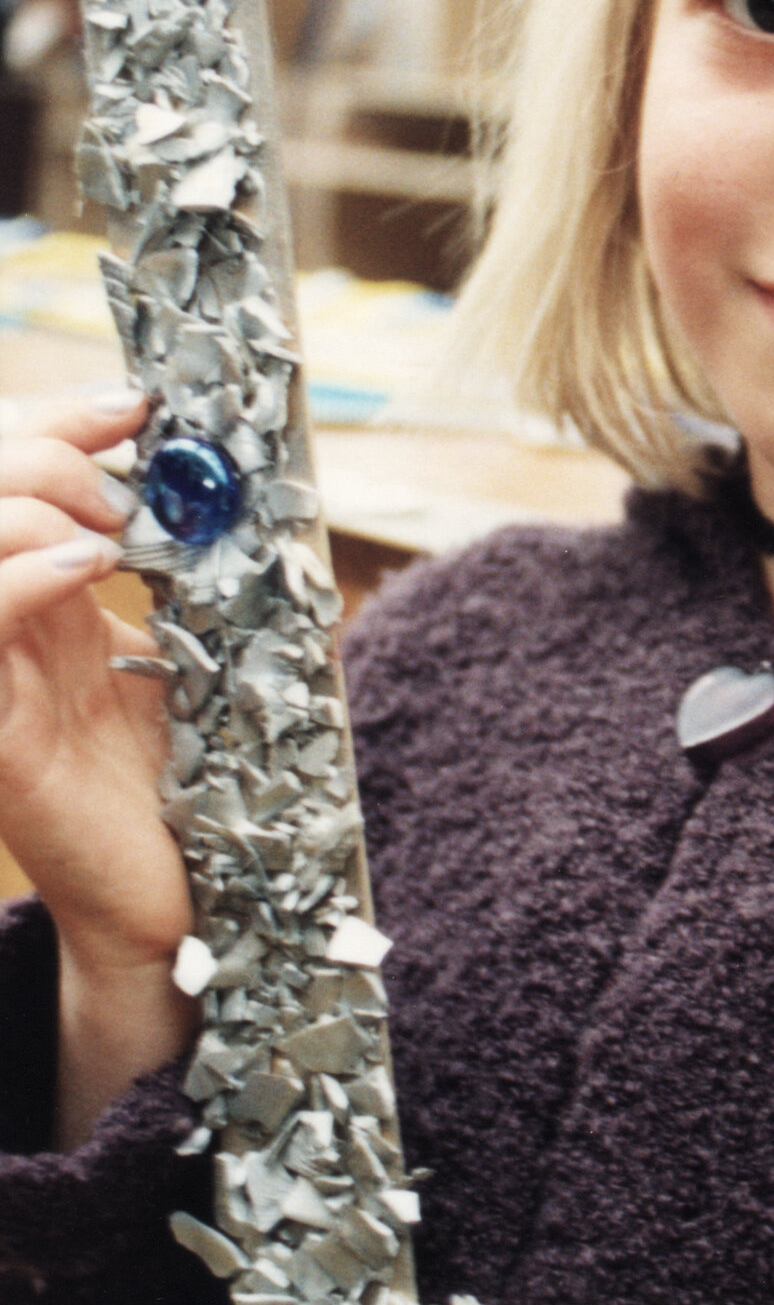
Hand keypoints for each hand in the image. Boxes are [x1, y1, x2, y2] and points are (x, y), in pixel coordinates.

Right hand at [0, 389, 193, 1144]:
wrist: (188, 899)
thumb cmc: (194, 780)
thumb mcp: (193, 650)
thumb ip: (189, 574)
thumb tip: (220, 486)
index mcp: (42, 597)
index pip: (10, 469)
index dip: (59, 419)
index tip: (138, 406)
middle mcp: (3, 627)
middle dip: (43, 447)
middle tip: (126, 479)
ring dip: (30, 501)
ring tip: (111, 528)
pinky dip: (23, 573)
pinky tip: (88, 568)